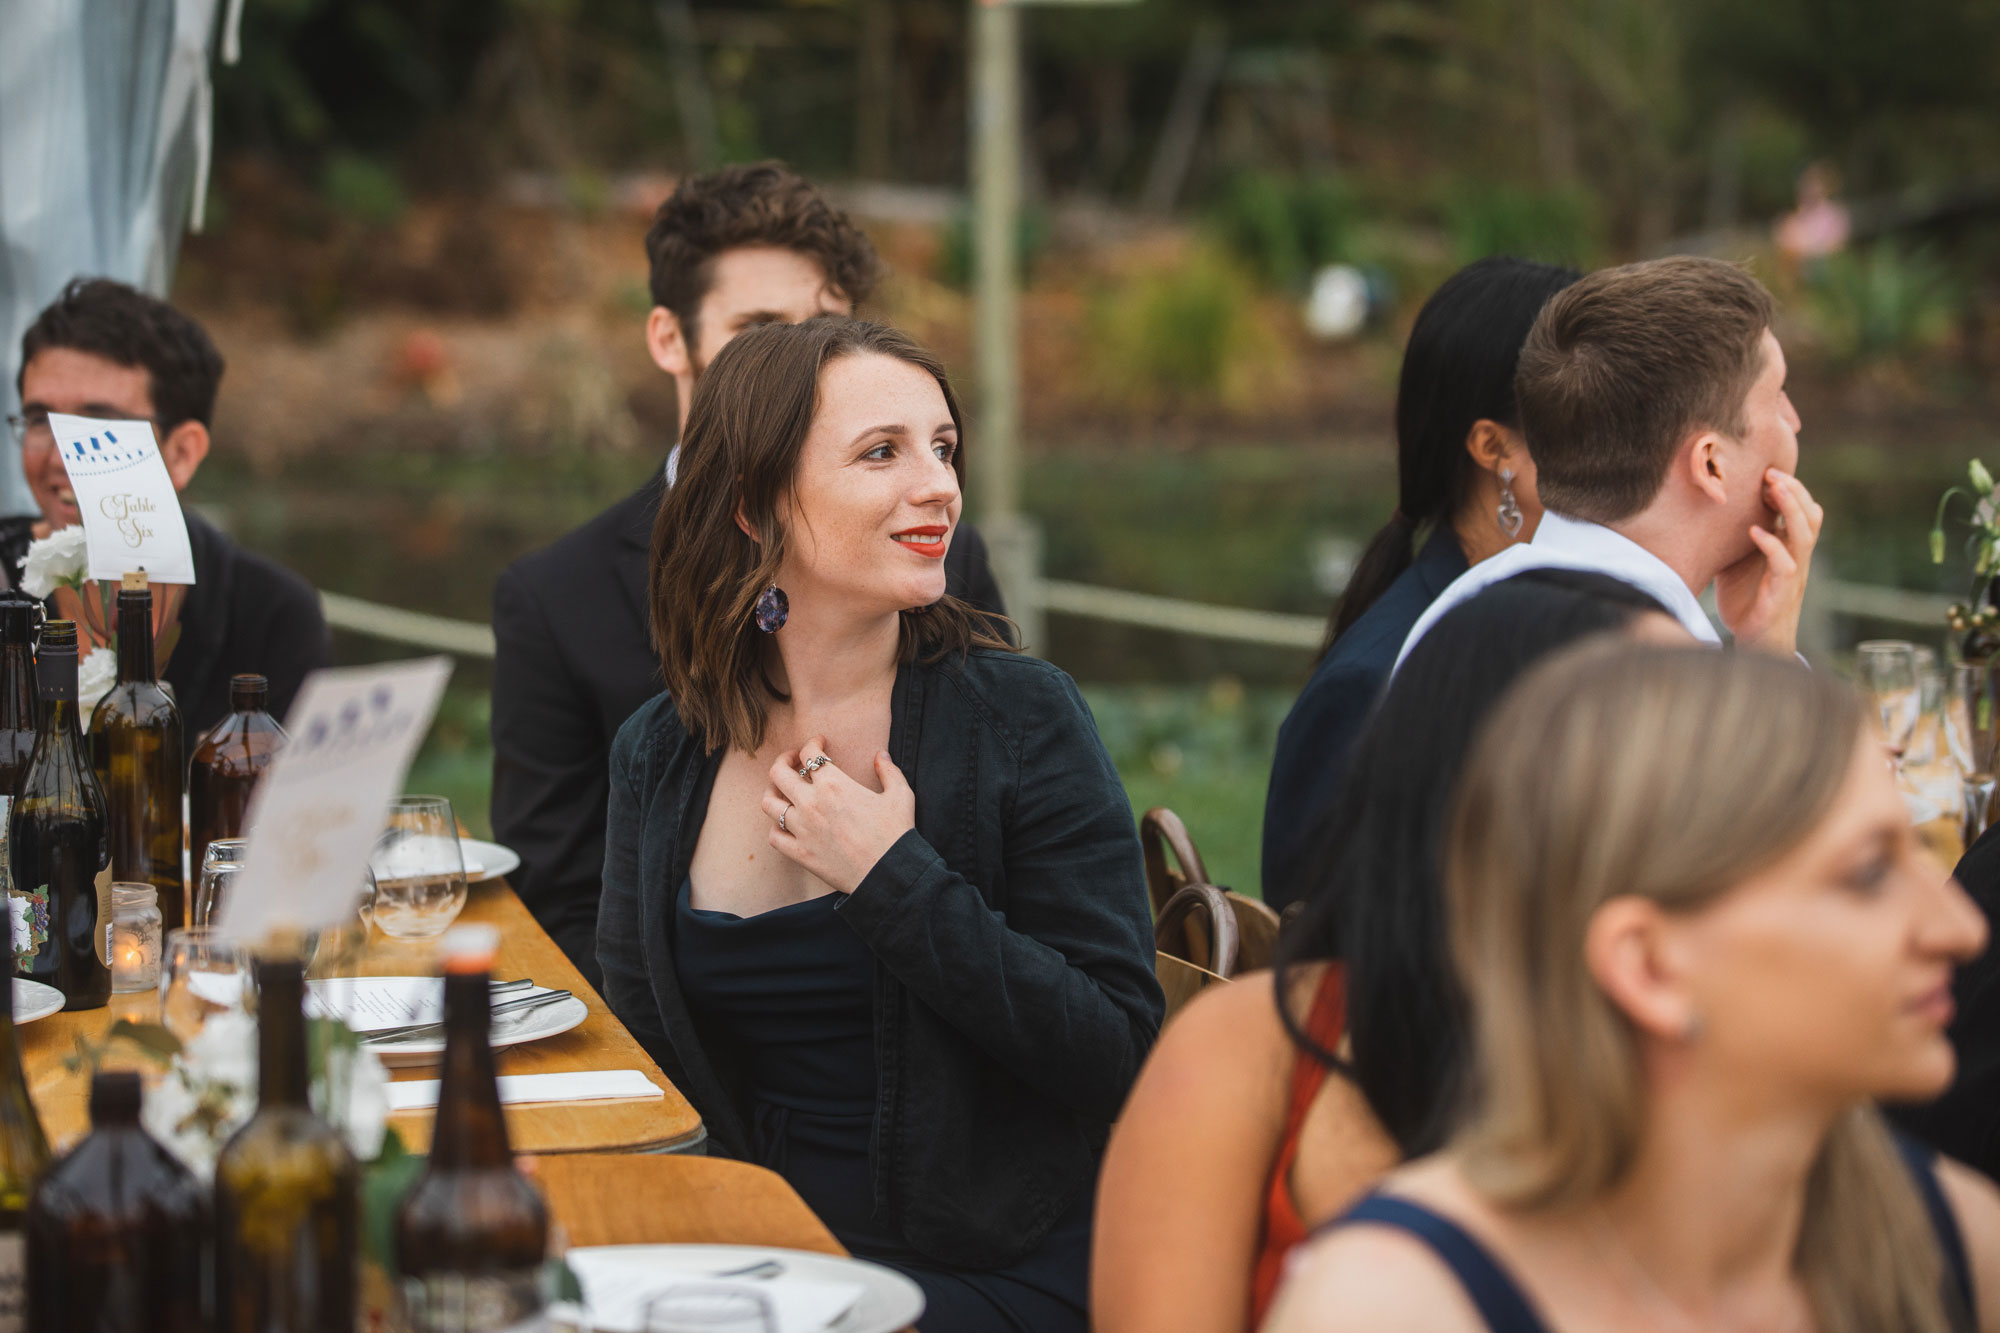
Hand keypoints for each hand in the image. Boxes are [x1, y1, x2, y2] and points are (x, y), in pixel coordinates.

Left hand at [761, 736, 915, 893]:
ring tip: (783, 791)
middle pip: (778, 772)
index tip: (819, 744)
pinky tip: (786, 824)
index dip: (812, 743)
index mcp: (834, 784)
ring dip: (774, 792)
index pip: (809, 753)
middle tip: (793, 761)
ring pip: (769, 803)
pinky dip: (776, 827)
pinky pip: (774, 836)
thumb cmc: (895, 833)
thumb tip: (880, 755)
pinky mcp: (799, 853)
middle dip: (784, 760)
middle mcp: (811, 803)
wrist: (889, 874)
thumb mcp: (901, 795)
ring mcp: (801, 829)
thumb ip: (888, 770)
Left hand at [1714, 469, 1823, 655]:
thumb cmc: (1747, 600)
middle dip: (1794, 491)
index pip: (1803, 511)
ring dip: (1790, 509)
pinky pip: (1784, 565)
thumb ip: (1735, 537)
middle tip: (1772, 472)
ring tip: (1772, 489)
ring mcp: (1791, 576)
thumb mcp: (1740, 561)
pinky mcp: (1780, 594)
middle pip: (1811, 516)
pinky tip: (1754, 532)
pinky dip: (1771, 546)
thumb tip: (1708, 508)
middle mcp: (1796, 559)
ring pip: (1804, 535)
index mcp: (1790, 549)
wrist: (1754, 642)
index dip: (1792, 490)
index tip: (1769, 470)